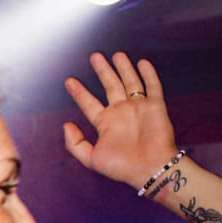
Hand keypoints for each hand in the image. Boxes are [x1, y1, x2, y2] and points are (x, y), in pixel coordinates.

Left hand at [63, 52, 179, 186]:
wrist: (150, 168)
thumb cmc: (122, 168)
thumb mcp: (91, 159)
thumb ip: (75, 143)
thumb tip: (66, 125)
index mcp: (105, 123)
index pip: (89, 103)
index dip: (79, 92)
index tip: (69, 80)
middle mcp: (121, 112)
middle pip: (110, 85)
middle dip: (103, 70)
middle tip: (94, 56)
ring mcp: (138, 107)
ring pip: (130, 82)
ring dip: (123, 67)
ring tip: (116, 54)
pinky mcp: (155, 106)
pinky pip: (152, 86)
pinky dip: (148, 74)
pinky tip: (142, 62)